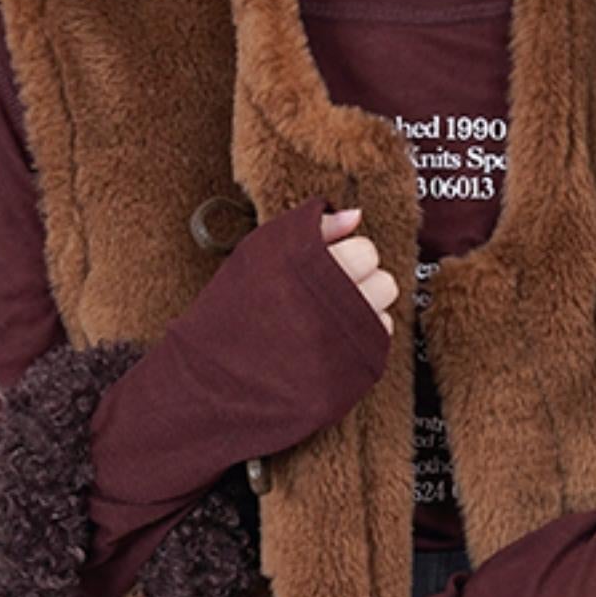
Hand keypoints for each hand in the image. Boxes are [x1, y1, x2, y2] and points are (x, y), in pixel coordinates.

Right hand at [163, 190, 396, 456]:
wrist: (211, 379)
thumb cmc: (231, 310)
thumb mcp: (259, 254)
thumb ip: (311, 228)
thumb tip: (356, 215)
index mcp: (313, 271)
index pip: (366, 252)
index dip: (344, 255)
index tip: (322, 268)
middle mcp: (334, 309)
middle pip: (383, 283)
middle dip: (359, 283)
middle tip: (327, 294)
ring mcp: (345, 348)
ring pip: (383, 314)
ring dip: (363, 311)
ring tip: (328, 318)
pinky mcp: (349, 381)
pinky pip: (377, 347)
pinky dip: (360, 341)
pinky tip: (331, 342)